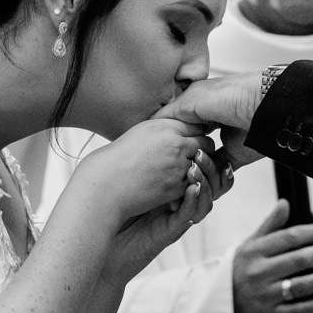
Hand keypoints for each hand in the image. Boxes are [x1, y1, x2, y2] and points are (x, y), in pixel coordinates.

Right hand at [78, 118, 214, 220]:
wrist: (106, 184)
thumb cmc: (119, 158)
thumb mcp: (142, 132)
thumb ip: (166, 128)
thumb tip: (185, 126)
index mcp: (166, 127)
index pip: (198, 126)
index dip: (198, 133)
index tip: (195, 139)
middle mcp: (176, 144)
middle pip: (206, 144)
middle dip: (203, 151)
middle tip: (195, 158)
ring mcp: (178, 166)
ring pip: (204, 165)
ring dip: (199, 169)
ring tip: (185, 172)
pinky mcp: (176, 187)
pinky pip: (194, 183)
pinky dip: (189, 185)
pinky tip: (176, 185)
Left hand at [101, 148, 224, 283]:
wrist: (103, 241)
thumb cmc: (116, 205)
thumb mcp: (137, 177)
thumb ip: (150, 156)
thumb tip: (156, 123)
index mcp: (177, 185)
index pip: (204, 167)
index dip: (208, 153)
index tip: (202, 136)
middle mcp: (182, 200)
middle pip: (214, 183)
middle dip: (212, 167)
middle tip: (200, 153)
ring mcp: (179, 215)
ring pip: (207, 199)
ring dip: (205, 182)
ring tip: (195, 169)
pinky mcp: (172, 229)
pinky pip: (191, 213)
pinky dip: (194, 200)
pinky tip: (191, 188)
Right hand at [154, 74, 265, 170]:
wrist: (267, 107)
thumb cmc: (232, 95)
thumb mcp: (192, 99)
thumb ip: (171, 113)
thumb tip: (152, 125)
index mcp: (198, 103)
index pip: (175, 122)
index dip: (164, 135)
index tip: (151, 149)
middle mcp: (210, 120)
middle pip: (187, 142)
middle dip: (178, 154)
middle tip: (167, 164)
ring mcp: (222, 138)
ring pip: (201, 158)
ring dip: (194, 166)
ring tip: (183, 172)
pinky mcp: (235, 155)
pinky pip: (218, 169)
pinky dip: (210, 175)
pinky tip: (199, 178)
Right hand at [232, 201, 312, 312]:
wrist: (224, 306)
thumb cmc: (242, 270)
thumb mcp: (249, 245)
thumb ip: (270, 225)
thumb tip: (286, 202)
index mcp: (254, 251)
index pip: (290, 237)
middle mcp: (259, 272)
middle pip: (300, 260)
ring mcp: (264, 295)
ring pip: (302, 285)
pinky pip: (299, 309)